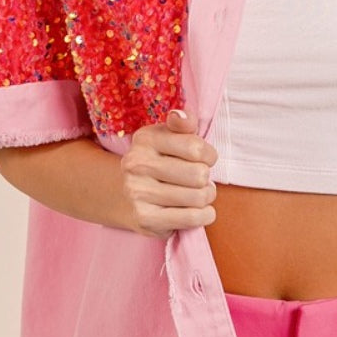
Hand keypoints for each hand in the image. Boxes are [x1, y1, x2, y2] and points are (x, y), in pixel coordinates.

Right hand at [117, 108, 217, 237]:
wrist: (127, 195)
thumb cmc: (161, 161)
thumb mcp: (170, 136)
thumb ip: (183, 123)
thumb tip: (181, 117)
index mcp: (145, 139)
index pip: (196, 147)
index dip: (209, 155)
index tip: (204, 159)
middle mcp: (137, 165)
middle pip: (199, 175)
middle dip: (206, 179)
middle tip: (199, 180)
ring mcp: (138, 193)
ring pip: (198, 197)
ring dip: (206, 197)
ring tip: (197, 194)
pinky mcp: (145, 219)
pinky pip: (192, 218)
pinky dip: (204, 215)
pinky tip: (197, 210)